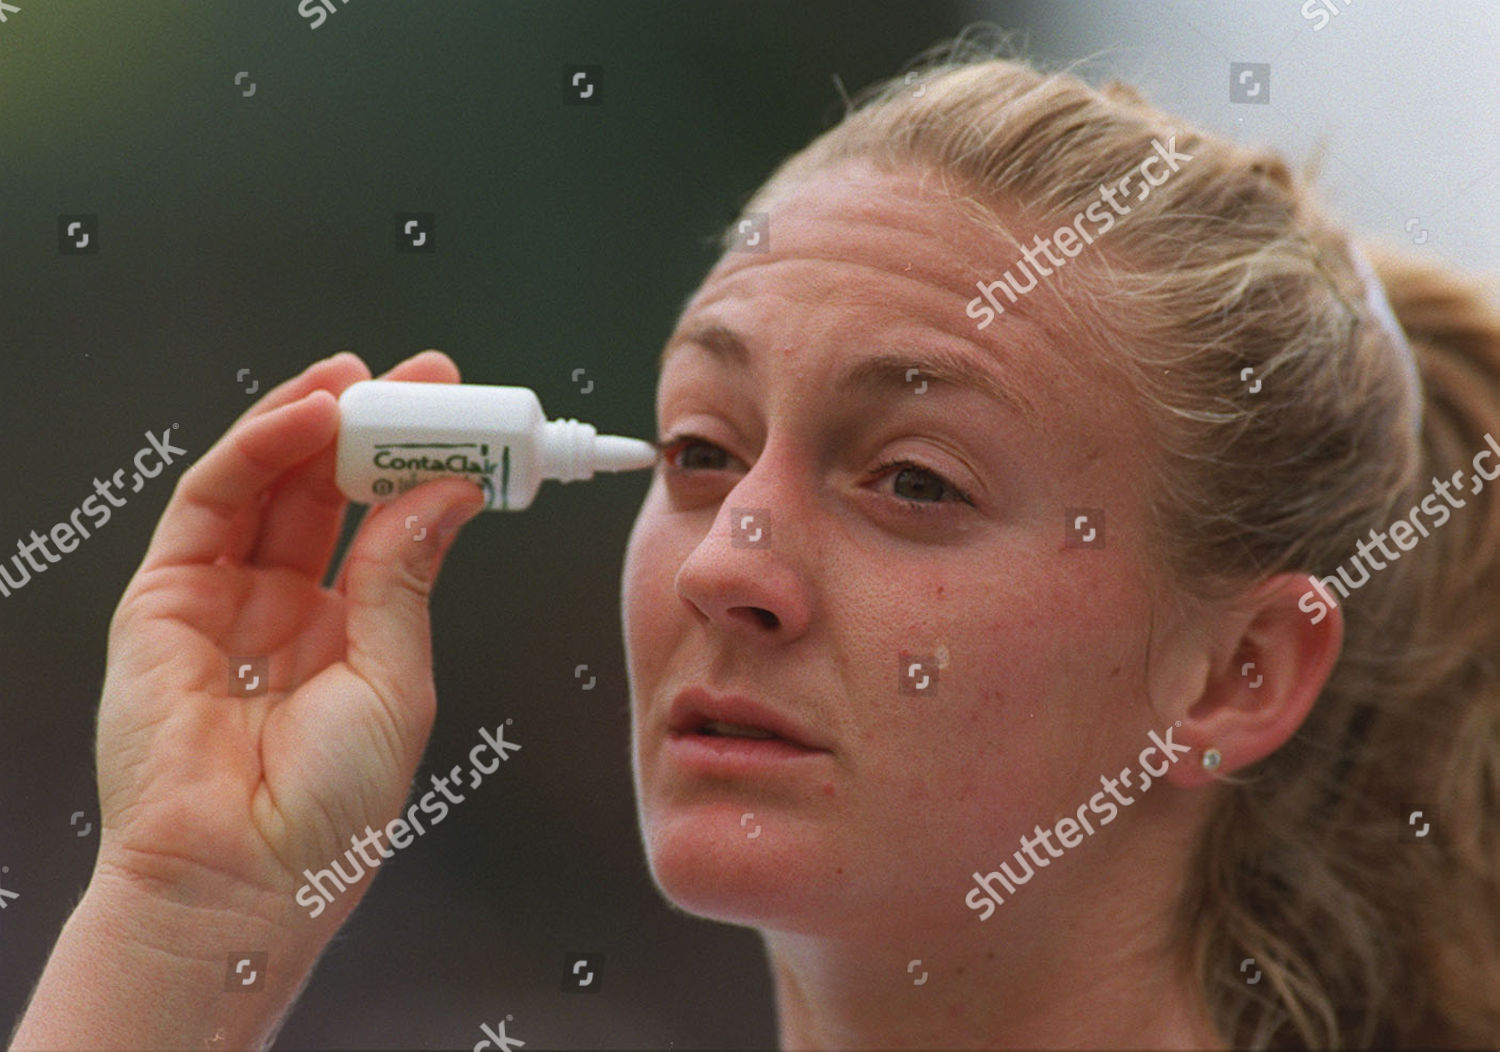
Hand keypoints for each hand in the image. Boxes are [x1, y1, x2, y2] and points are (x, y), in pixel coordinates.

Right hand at [93, 350, 483, 930]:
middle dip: (375, 427)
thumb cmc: (329, 806)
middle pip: (329, 491)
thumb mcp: (394, 678)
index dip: (421, 465)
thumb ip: (406, 576)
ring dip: (315, 420)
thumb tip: (448, 490)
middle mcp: (285, 605)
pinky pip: (213, 502)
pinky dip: (259, 447)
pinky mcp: (166, 596)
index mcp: (349, 630)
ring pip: (269, 481)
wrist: (243, 876)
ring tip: (366, 380)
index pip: (384, 523)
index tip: (467, 417)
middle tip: (424, 380)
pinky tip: (308, 416)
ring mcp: (223, 596)